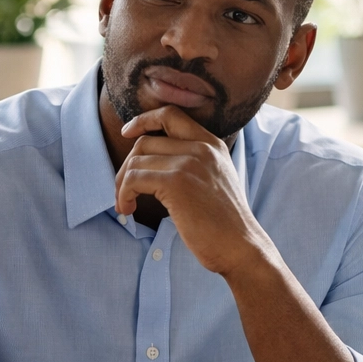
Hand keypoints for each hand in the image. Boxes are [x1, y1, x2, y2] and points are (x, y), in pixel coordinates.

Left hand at [116, 105, 273, 275]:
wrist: (240, 247)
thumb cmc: (224, 224)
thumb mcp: (215, 180)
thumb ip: (193, 163)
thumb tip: (152, 163)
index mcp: (212, 144)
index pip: (170, 114)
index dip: (143, 120)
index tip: (128, 133)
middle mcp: (202, 148)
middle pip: (145, 142)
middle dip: (127, 166)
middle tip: (125, 191)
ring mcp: (189, 163)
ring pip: (135, 161)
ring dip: (122, 184)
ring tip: (126, 205)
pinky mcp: (176, 182)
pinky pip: (134, 179)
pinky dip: (124, 194)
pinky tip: (129, 209)